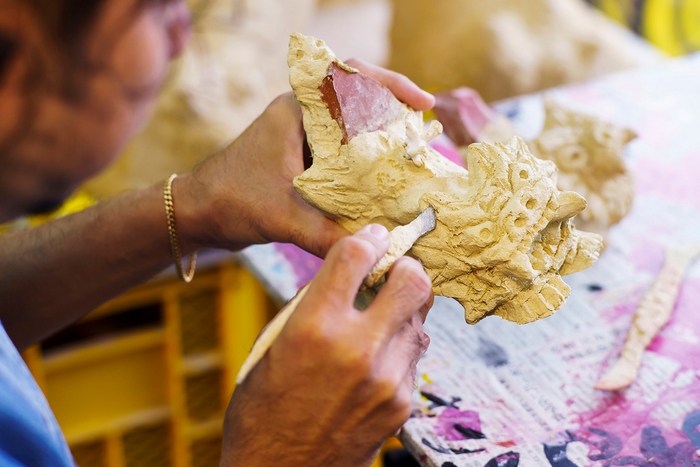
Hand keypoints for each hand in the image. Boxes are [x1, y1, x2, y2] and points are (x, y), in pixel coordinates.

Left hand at [176, 62, 433, 257]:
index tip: (422, 102)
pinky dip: (368, 165)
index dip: (390, 84)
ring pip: (355, 130)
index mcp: (296, 111)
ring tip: (415, 159)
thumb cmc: (229, 200)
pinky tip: (386, 185)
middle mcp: (303, 119)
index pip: (349, 78)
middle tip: (425, 136)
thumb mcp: (281, 216)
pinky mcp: (305, 162)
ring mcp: (305, 140)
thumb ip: (326, 235)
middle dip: (396, 115)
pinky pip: (346, 155)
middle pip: (361, 102)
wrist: (195, 214)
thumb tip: (376, 252)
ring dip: (384, 141)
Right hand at [220, 225, 433, 466]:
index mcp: (314, 327)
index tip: (371, 237)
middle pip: (413, 281)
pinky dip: (399, 347)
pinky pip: (414, 356)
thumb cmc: (262, 411)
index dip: (367, 238)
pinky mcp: (402, 404)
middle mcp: (357, 349)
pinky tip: (377, 356)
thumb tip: (344, 275)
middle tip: (391, 272)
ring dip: (402, 310)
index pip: (357, 254)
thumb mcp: (271, 347)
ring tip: (380, 318)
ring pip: (420, 319)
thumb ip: (310, 305)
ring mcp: (387, 379)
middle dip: (404, 268)